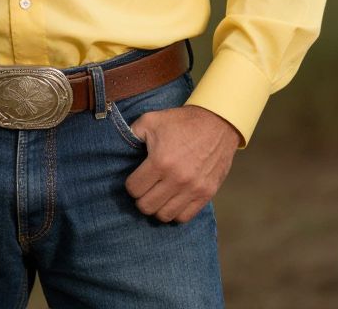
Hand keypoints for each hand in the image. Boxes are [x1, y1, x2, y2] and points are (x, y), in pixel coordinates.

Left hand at [124, 105, 239, 222]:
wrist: (217, 122)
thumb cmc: (181, 121)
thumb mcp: (151, 120)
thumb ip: (132, 133)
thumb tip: (121, 147)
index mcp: (160, 161)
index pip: (134, 189)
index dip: (131, 185)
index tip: (135, 178)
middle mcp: (177, 179)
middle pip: (147, 206)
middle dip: (141, 198)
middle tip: (144, 188)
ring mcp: (193, 189)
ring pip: (165, 215)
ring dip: (157, 207)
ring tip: (158, 195)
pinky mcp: (206, 194)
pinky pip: (185, 217)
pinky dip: (175, 212)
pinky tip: (172, 200)